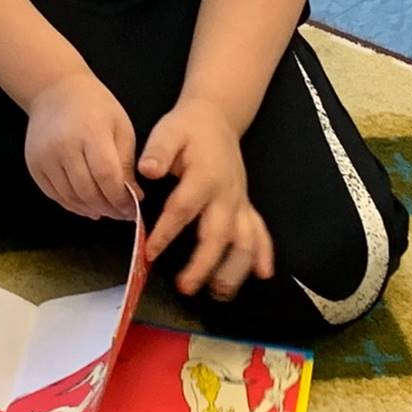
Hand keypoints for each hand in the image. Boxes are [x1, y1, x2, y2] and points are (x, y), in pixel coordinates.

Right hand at [24, 73, 135, 220]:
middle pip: (87, 191)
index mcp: (91, 132)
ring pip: (70, 197)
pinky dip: (72, 205)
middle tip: (122, 213)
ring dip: (91, 210)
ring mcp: (45, 157)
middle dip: (108, 208)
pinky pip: (54, 195)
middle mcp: (64, 146)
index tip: (133, 208)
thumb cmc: (95, 106)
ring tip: (106, 211)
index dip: (120, 198)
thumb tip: (135, 196)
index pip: (106, 175)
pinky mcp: (34, 165)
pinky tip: (87, 206)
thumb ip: (126, 162)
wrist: (55, 90)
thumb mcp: (120, 126)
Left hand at [139, 99, 274, 299]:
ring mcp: (239, 203)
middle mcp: (226, 194)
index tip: (150, 252)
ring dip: (235, 269)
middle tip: (185, 287)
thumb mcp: (168, 131)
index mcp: (204, 176)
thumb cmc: (188, 128)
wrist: (217, 118)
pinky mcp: (246, 207)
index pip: (183, 209)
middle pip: (218, 235)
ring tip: (219, 293)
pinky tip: (262, 275)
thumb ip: (158, 151)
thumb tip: (147, 170)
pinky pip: (260, 232)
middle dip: (204, 264)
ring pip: (244, 241)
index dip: (167, 232)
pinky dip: (263, 254)